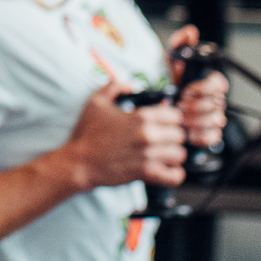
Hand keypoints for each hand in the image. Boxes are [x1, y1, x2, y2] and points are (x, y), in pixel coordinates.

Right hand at [60, 80, 187, 190]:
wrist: (80, 162)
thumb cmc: (88, 133)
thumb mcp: (97, 101)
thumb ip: (116, 86)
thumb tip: (133, 84)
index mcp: (141, 117)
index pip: (176, 115)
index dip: (172, 118)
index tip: (165, 123)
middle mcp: (148, 136)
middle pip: (180, 134)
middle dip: (173, 136)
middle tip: (164, 139)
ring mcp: (148, 156)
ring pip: (179, 154)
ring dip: (173, 154)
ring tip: (165, 154)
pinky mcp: (145, 174)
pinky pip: (174, 176)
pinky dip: (174, 173)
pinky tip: (167, 169)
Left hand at [167, 25, 228, 146]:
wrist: (155, 106)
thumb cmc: (165, 84)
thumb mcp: (168, 63)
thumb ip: (179, 45)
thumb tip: (190, 32)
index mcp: (209, 83)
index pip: (219, 84)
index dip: (203, 89)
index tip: (186, 91)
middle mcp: (214, 101)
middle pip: (216, 104)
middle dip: (196, 106)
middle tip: (179, 106)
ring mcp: (213, 118)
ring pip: (215, 121)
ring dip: (196, 120)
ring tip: (180, 119)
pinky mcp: (208, 135)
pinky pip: (212, 138)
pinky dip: (199, 135)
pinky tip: (186, 132)